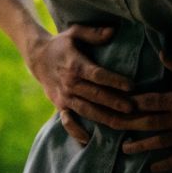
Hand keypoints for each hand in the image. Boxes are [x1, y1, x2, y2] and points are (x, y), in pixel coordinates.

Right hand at [24, 21, 137, 146]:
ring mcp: (64, 97)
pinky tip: (88, 140)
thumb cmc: (61, 44)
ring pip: (87, 110)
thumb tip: (112, 32)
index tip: (132, 86)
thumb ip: (93, 33)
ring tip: (122, 123)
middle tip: (133, 108)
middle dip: (114, 102)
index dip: (114, 81)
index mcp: (75, 65)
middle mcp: (69, 83)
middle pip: (95, 95)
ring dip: (104, 118)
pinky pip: (68, 121)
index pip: (97, 75)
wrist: (37, 58)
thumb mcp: (75, 32)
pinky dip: (76, 131)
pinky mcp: (60, 105)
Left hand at [100, 50, 171, 171]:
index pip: (148, 102)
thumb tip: (162, 55)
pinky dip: (166, 164)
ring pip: (160, 142)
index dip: (130, 103)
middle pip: (148, 123)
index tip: (114, 105)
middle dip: (128, 125)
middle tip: (110, 128)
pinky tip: (153, 168)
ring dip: (141, 146)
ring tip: (125, 150)